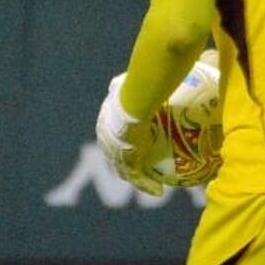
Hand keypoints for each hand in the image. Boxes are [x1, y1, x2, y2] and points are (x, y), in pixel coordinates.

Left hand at [96, 74, 162, 196]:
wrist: (130, 107)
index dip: (122, 141)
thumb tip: (152, 72)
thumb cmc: (134, 91)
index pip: (112, 136)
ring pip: (126, 171)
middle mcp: (106, 142)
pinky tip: (159, 192)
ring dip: (138, 180)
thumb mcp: (134, 82)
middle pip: (116, 156)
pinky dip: (147, 186)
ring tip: (152, 187)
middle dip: (127, 164)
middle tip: (141, 168)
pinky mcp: (126, 164)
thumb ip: (141, 82)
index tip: (133, 145)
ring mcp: (115, 155)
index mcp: (106, 124)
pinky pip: (138, 180)